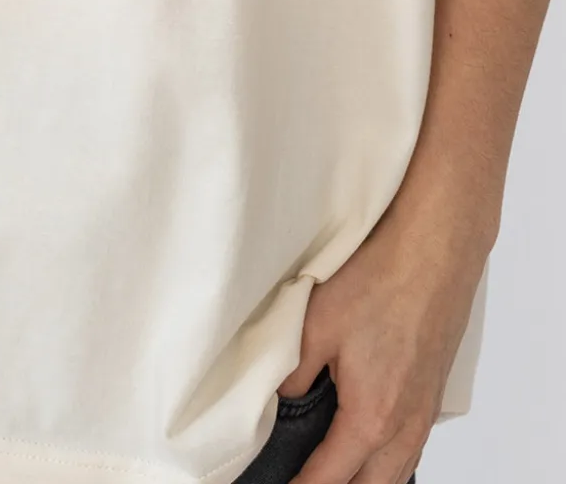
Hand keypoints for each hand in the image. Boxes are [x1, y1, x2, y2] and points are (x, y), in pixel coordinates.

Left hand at [278, 201, 484, 482]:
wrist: (434, 253)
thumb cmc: (379, 283)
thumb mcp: (314, 325)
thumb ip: (292, 373)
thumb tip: (279, 398)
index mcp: (370, 419)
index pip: (331, 478)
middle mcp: (403, 428)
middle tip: (307, 483)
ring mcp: (424, 415)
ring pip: (397, 475)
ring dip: (367, 481)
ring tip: (337, 474)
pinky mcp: (433, 397)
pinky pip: (412, 450)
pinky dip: (390, 464)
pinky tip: (372, 451)